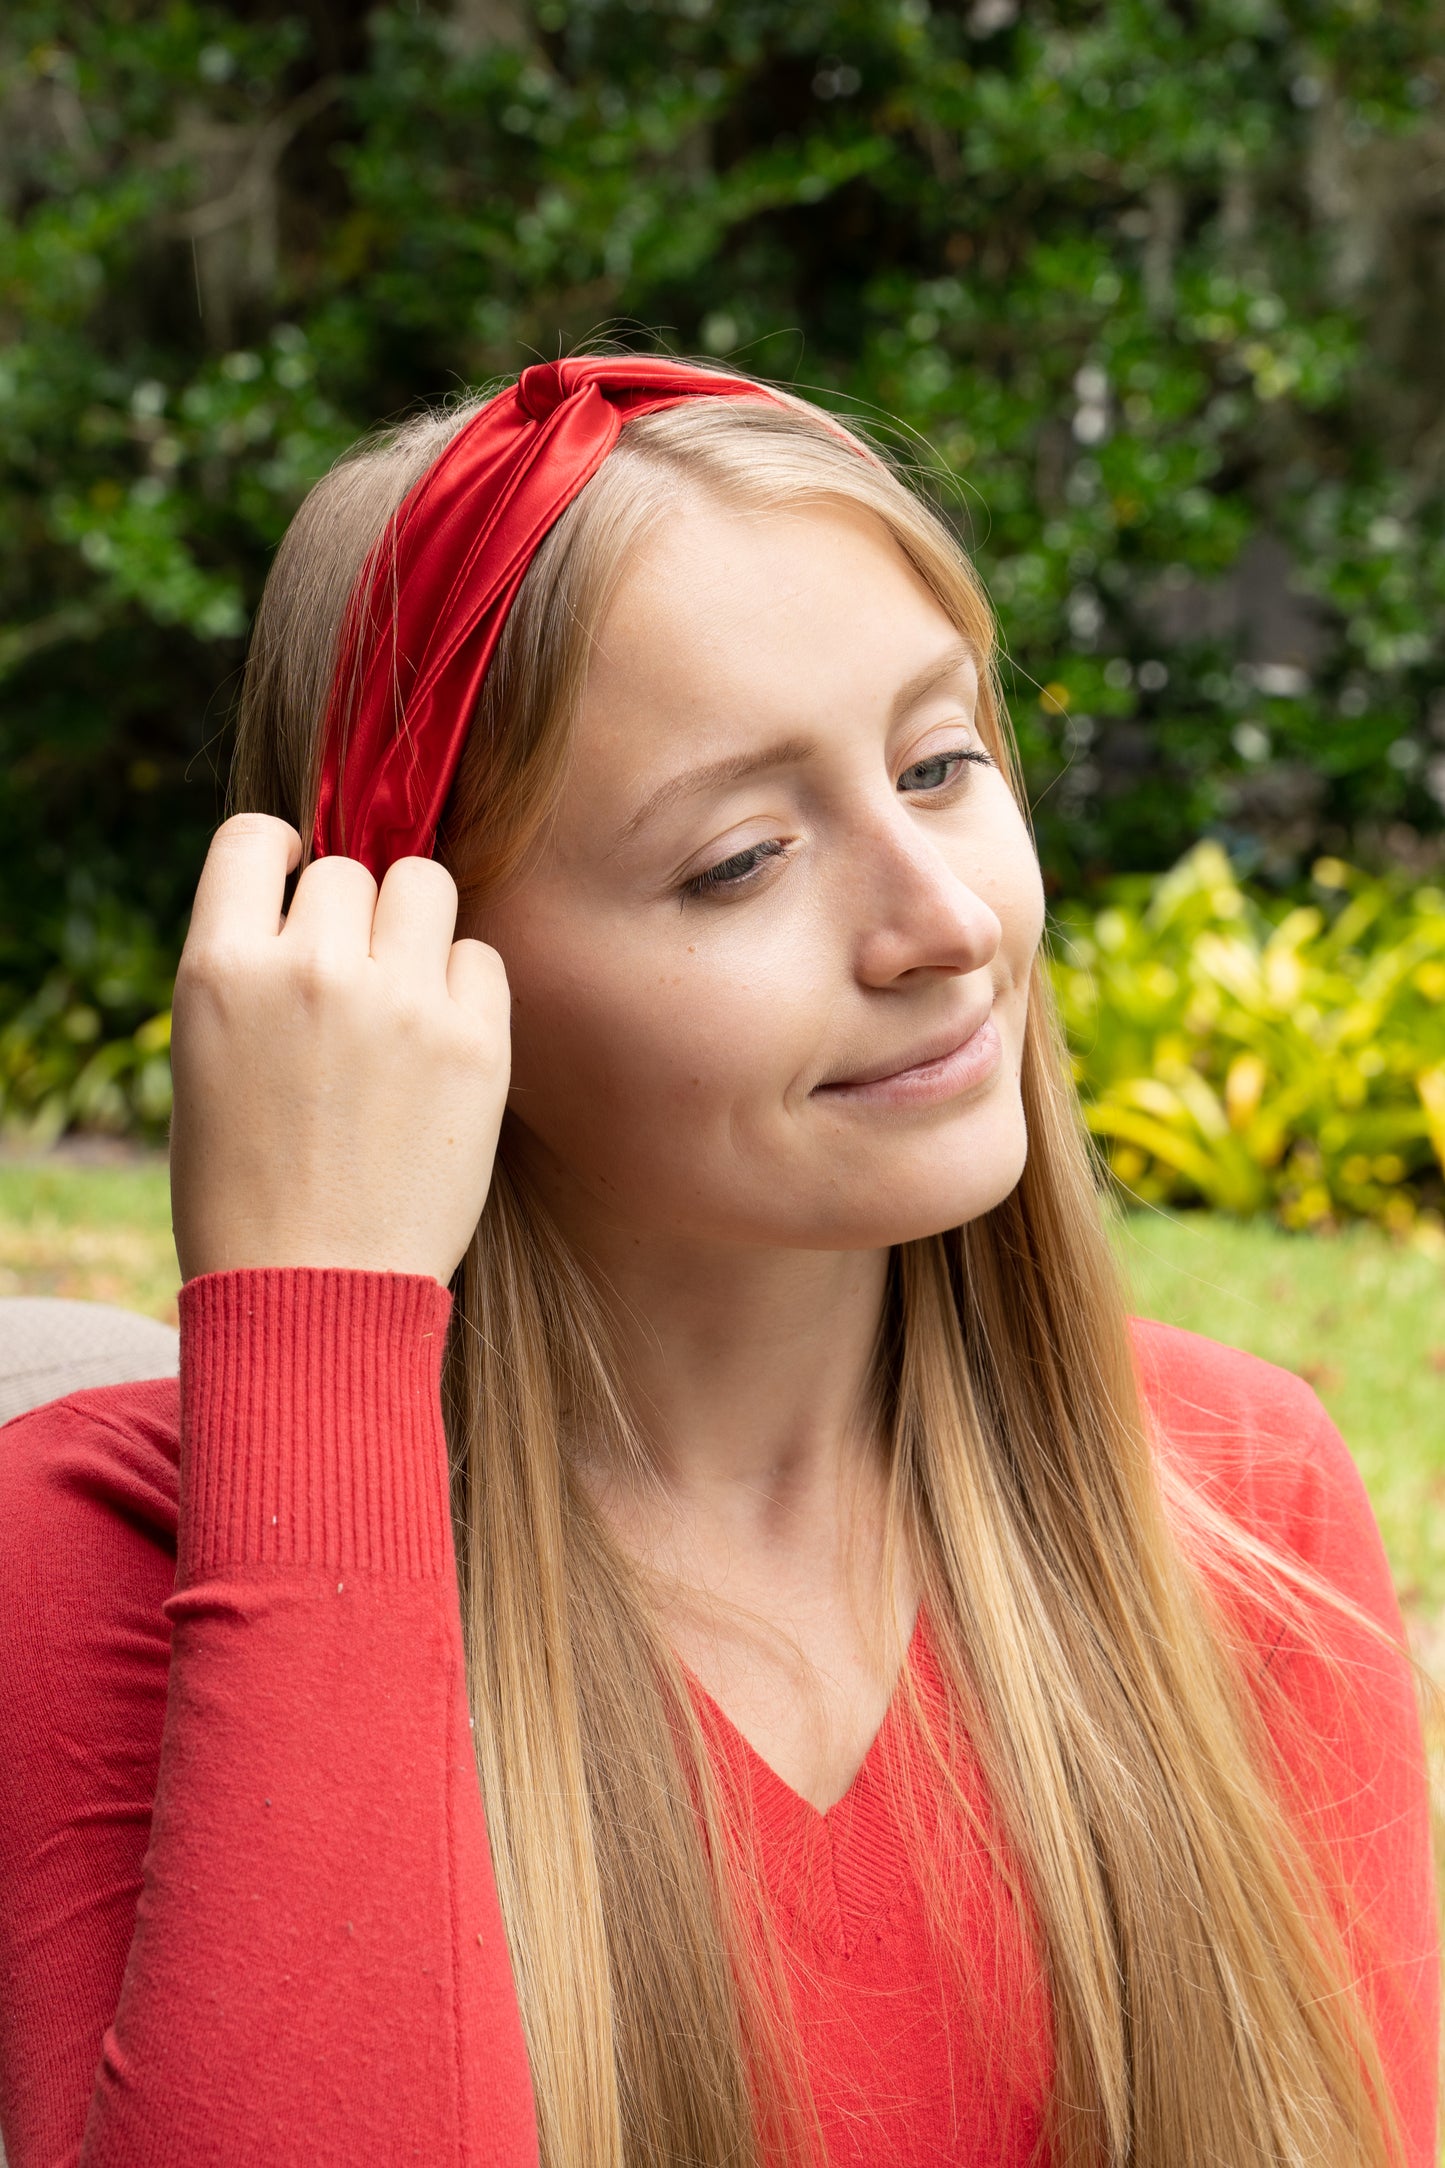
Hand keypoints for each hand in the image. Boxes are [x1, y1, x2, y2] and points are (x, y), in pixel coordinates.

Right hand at [169, 814, 510, 1286]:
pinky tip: (441, 1046)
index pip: (254, 837)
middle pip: (351, 870)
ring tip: (404, 999)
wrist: (315, 1295)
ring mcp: (400, 1003)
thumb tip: (318, 904)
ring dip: (416, 928)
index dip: (282, 859)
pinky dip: (466, 989)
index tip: (298, 891)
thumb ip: (256, 973)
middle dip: (353, 918)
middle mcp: (310, 969)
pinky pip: (483, 958)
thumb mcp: (207, 1062)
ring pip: (426, 886)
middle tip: (354, 987)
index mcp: (220, 970)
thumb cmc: (248, 1191)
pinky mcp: (476, 1044)